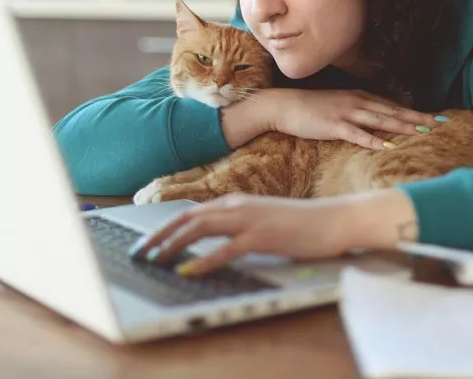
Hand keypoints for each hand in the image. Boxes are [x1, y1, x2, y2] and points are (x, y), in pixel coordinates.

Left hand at [127, 190, 418, 276]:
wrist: (333, 219)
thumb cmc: (300, 223)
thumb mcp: (263, 220)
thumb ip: (239, 226)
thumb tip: (215, 240)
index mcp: (235, 202)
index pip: (191, 213)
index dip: (166, 228)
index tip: (148, 243)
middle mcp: (237, 205)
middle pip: (188, 218)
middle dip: (159, 235)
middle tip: (139, 253)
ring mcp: (249, 219)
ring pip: (200, 228)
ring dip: (173, 245)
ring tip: (154, 260)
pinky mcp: (262, 236)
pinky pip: (225, 249)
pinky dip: (203, 260)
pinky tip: (188, 270)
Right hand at [265, 88, 438, 149]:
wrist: (284, 106)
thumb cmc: (309, 108)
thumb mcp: (337, 105)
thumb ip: (356, 112)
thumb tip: (374, 122)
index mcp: (359, 97)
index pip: (392, 105)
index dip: (414, 112)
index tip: (435, 117)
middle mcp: (357, 102)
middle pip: (393, 111)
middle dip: (417, 118)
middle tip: (440, 123)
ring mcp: (346, 113)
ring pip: (381, 120)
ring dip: (403, 126)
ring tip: (423, 132)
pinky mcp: (335, 125)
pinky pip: (359, 134)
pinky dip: (375, 140)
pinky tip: (389, 146)